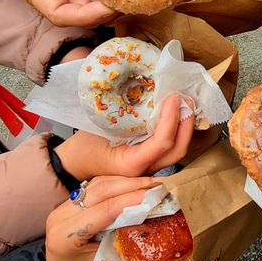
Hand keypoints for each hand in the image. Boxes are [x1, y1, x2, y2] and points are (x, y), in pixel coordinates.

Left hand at [46, 176, 156, 260]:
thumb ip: (125, 241)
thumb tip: (149, 219)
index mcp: (64, 235)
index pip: (104, 209)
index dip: (132, 199)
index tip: (156, 195)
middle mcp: (60, 216)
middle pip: (101, 190)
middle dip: (134, 185)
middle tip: (159, 185)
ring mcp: (63, 206)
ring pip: (99, 184)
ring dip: (127, 181)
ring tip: (152, 183)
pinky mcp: (71, 202)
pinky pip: (96, 186)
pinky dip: (118, 183)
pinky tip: (136, 184)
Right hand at [57, 94, 195, 179]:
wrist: (75, 164)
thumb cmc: (84, 147)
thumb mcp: (98, 129)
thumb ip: (124, 117)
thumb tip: (145, 91)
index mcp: (131, 164)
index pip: (162, 143)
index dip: (172, 119)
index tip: (173, 97)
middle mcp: (145, 170)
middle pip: (178, 150)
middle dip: (186, 123)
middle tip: (185, 98)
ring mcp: (149, 167)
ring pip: (177, 150)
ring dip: (184, 126)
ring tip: (185, 103)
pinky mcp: (150, 161)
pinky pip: (169, 147)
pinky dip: (176, 130)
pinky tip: (177, 114)